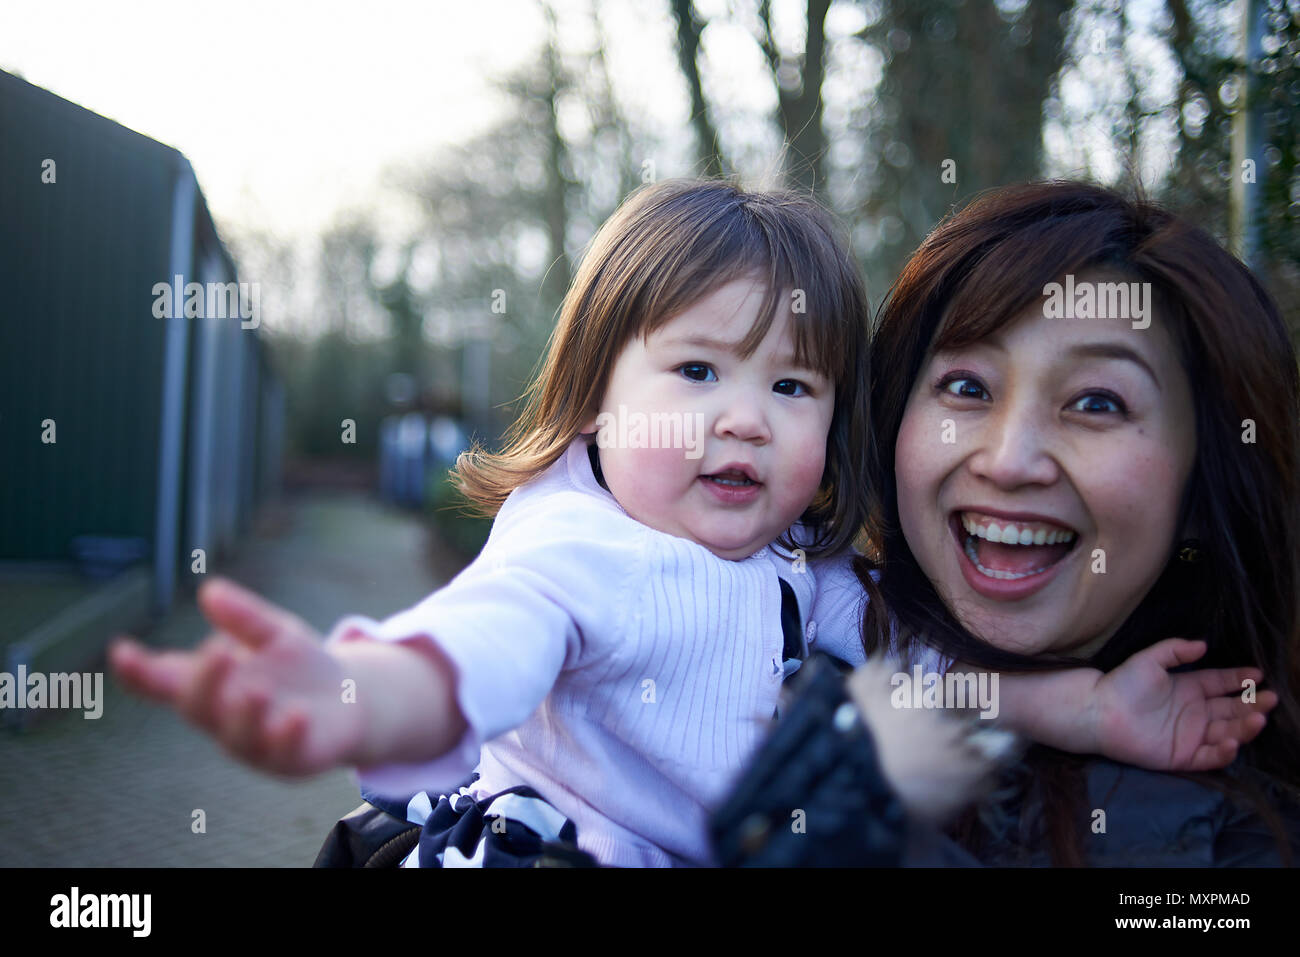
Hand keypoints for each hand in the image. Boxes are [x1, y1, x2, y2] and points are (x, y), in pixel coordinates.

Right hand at [109, 577, 364, 775]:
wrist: (354, 699)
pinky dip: (286, 734)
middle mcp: (224, 718)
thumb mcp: (276, 633)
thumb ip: (245, 617)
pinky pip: (283, 753)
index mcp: (212, 685)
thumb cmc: (301, 667)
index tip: (121, 651)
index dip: (138, 671)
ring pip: (235, 737)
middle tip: (217, 651)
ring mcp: (255, 743)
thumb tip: (210, 590)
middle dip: (204, 682)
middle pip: (197, 707)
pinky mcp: (291, 759)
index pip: (164, 681)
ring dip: (242, 715)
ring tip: (255, 690)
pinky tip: (296, 714)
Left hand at [1092, 638, 1276, 771]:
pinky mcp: (1182, 756)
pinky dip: (1223, 752)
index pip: (1221, 684)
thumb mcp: (1149, 659)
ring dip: (1244, 727)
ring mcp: (1190, 735)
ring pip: (1227, 732)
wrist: (1099, 712)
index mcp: (1188, 688)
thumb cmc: (1122, 684)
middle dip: (1252, 704)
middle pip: (1231, 710)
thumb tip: (1203, 644)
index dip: (1240, 680)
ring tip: (1258, 718)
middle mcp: (1194, 712)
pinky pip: (1209, 757)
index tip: (1259, 674)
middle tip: (1270, 699)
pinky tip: (1233, 741)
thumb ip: (1175, 650)